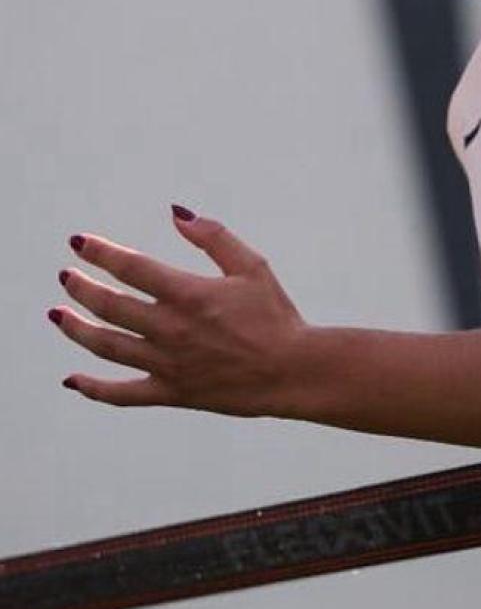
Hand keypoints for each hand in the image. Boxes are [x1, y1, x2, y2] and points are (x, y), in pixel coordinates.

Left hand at [49, 206, 305, 413]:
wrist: (293, 370)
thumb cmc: (277, 317)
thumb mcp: (253, 267)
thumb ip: (214, 238)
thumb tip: (178, 214)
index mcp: (189, 295)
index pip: (131, 267)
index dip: (100, 252)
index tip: (79, 242)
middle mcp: (171, 329)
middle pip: (109, 305)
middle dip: (81, 287)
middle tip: (67, 276)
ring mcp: (168, 363)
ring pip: (106, 346)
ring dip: (75, 328)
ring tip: (58, 314)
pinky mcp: (172, 392)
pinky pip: (122, 394)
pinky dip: (94, 389)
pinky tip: (73, 380)